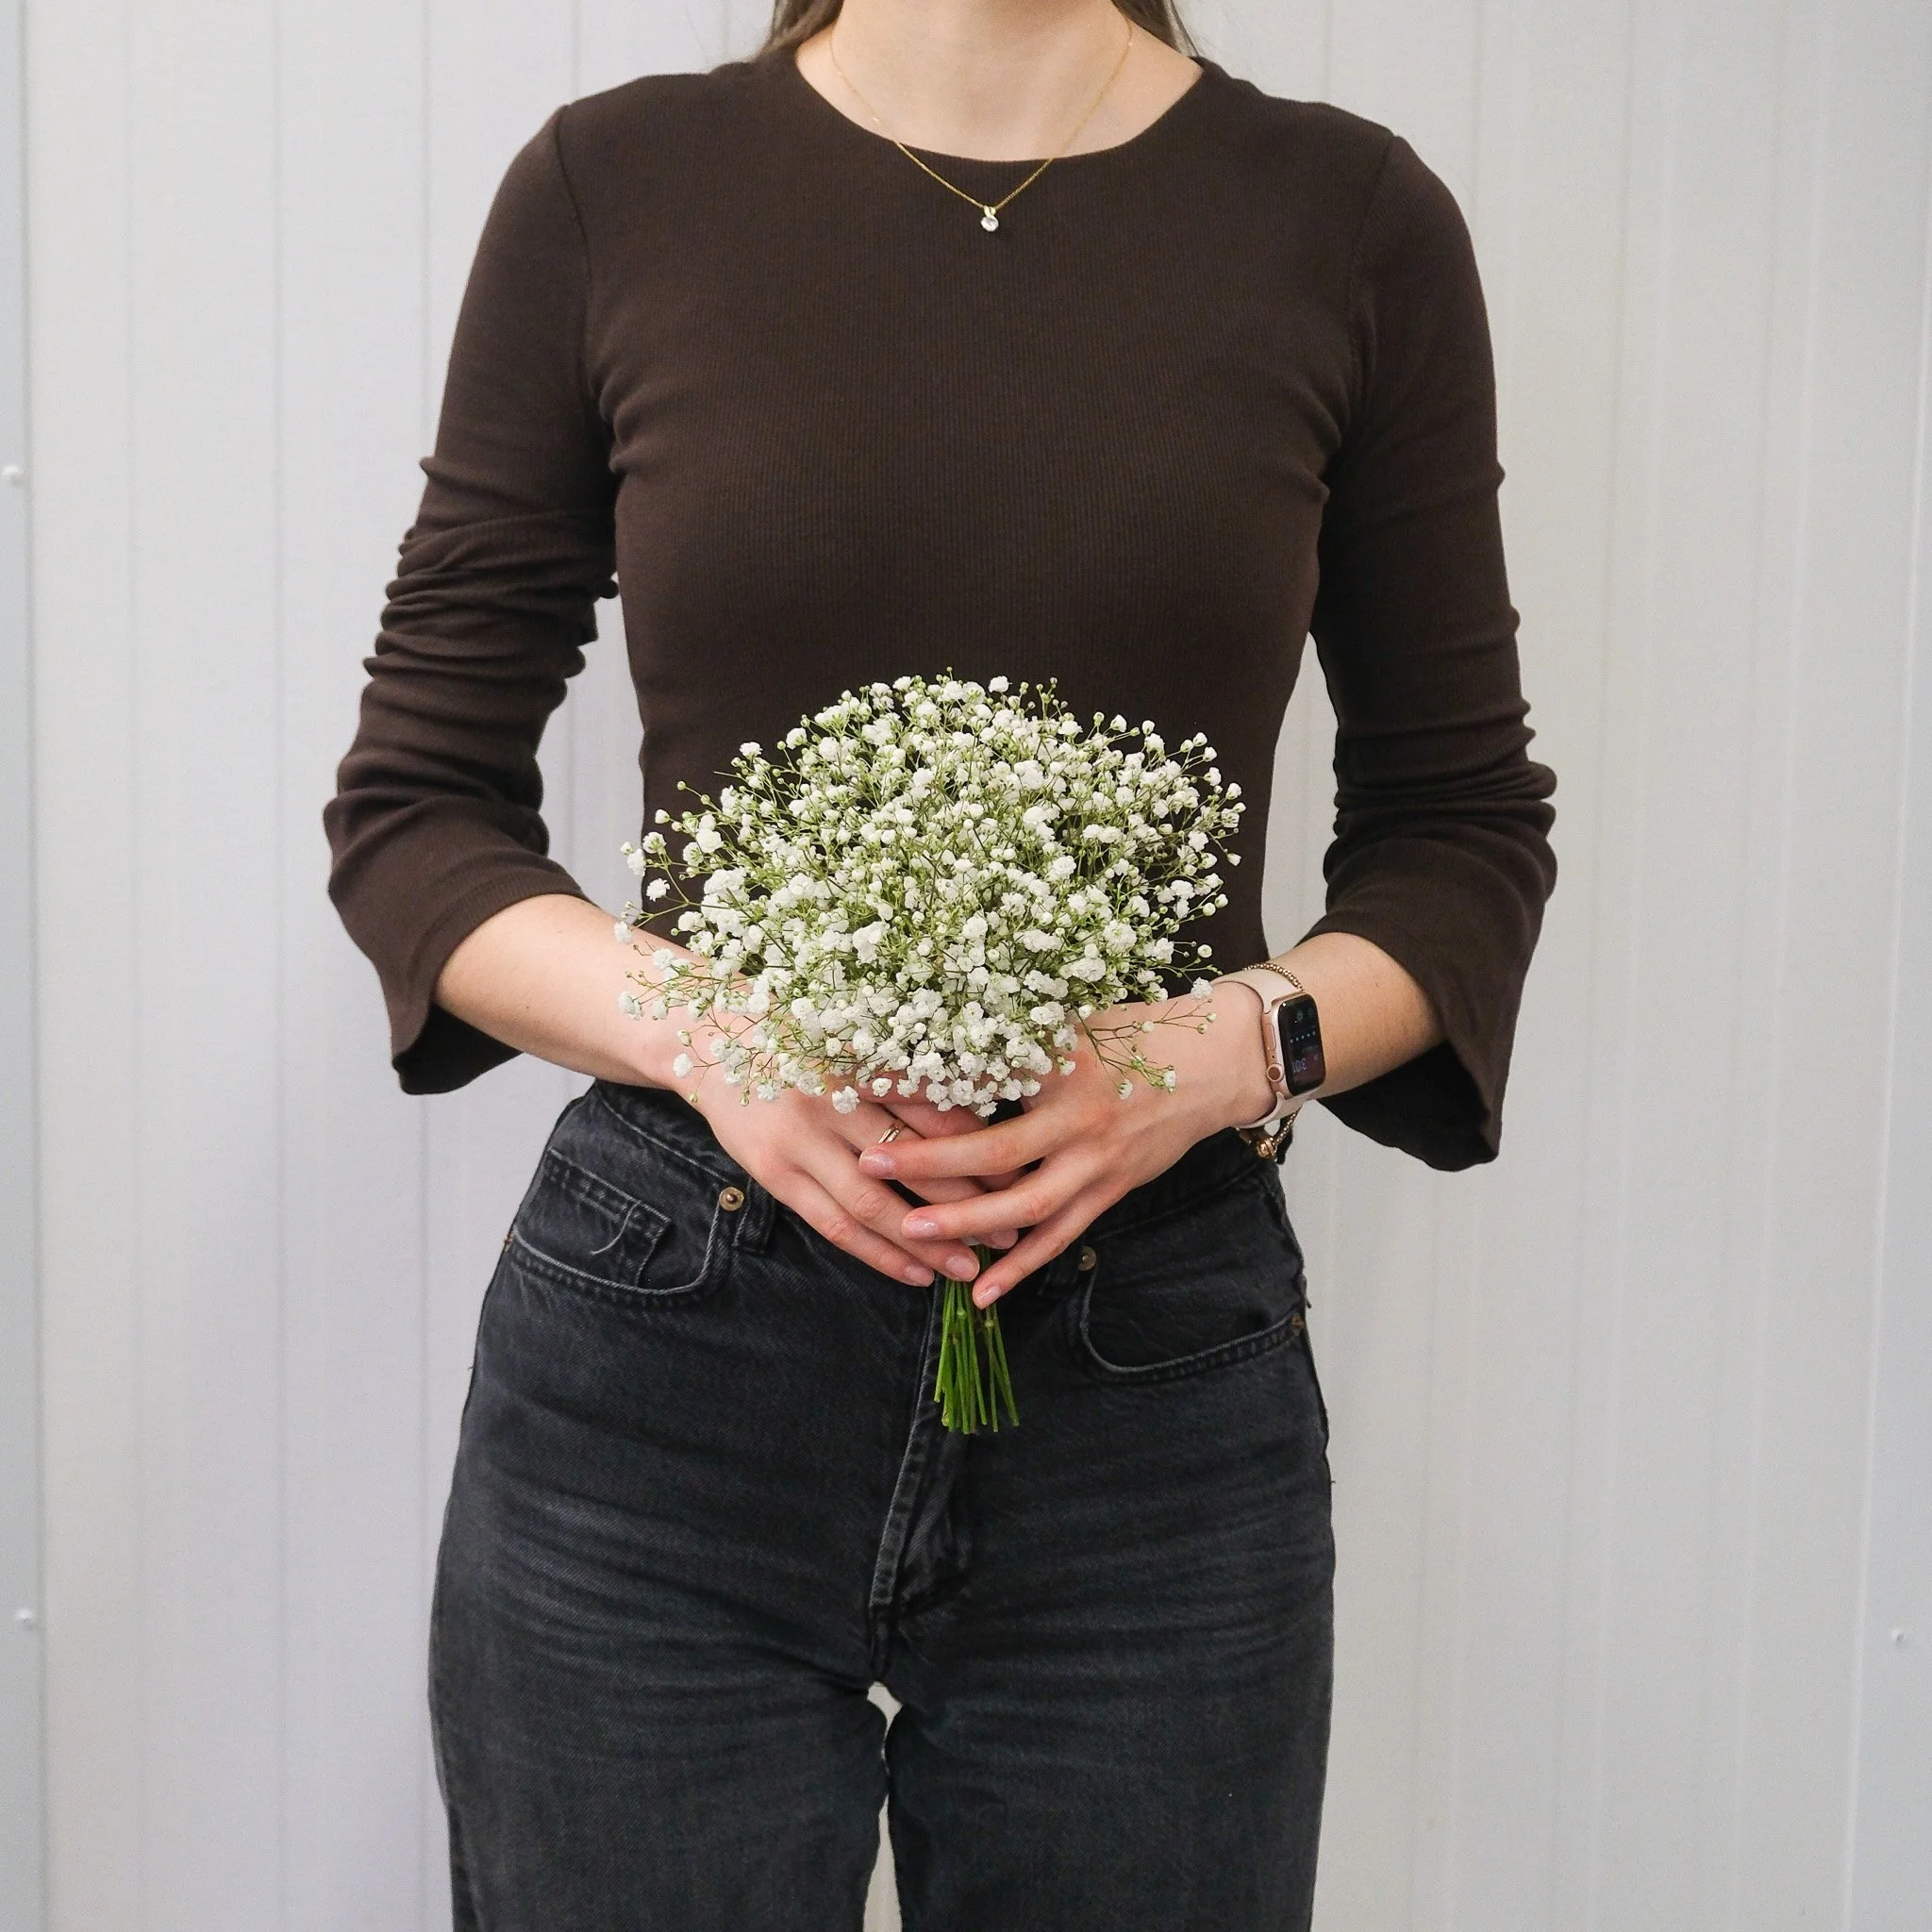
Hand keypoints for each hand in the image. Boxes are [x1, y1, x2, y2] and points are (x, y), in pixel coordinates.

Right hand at [689, 1048, 1024, 1287]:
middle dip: (968, 1197)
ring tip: (970, 1264)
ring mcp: (799, 1139)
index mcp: (861, 1056)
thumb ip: (909, 1071)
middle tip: (1013, 1223)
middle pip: (913, 1159)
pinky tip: (917, 1273)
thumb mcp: (856, 1038)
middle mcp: (833, 1098)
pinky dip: (878, 1253)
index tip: (1022, 1167)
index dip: (982, 1142)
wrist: (712, 1041)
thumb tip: (984, 1114)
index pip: (934, 1106)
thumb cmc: (803, 1036)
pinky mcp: (775, 1173)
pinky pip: (834, 1223)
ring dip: (926, 1240)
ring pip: (874, 1203)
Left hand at [856, 984, 1274, 1303]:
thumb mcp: (1069, 1020)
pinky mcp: (1111, 1191)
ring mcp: (1099, 1160)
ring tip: (912, 1234)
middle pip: (998, 1149)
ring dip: (968, 1224)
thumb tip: (930, 1035)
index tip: (871, 1084)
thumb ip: (1010, 1035)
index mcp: (1063, 1062)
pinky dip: (1021, 1266)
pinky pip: (1061, 1236)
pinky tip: (980, 1292)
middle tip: (874, 1163)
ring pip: (1028, 1205)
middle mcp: (1080, 1117)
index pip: (984, 1074)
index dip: (929, 1081)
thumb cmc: (1132, 1034)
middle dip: (932, 1162)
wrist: (1214, 1065)